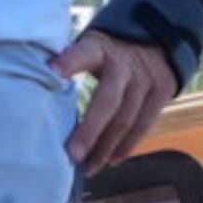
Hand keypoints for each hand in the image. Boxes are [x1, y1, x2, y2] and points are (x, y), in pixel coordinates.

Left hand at [54, 27, 178, 168]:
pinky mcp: (163, 91)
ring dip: (106, 148)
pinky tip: (111, 160)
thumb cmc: (108, 49)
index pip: (83, 54)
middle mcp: (125, 64)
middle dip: (89, 132)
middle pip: (107, 101)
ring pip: (126, 120)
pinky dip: (127, 145)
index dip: (68, 63)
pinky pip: (144, 124)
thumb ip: (71, 64)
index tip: (49, 74)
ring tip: (89, 168)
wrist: (157, 34)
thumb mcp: (90, 44)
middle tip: (73, 156)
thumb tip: (39, 89)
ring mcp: (146, 79)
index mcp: (99, 47)